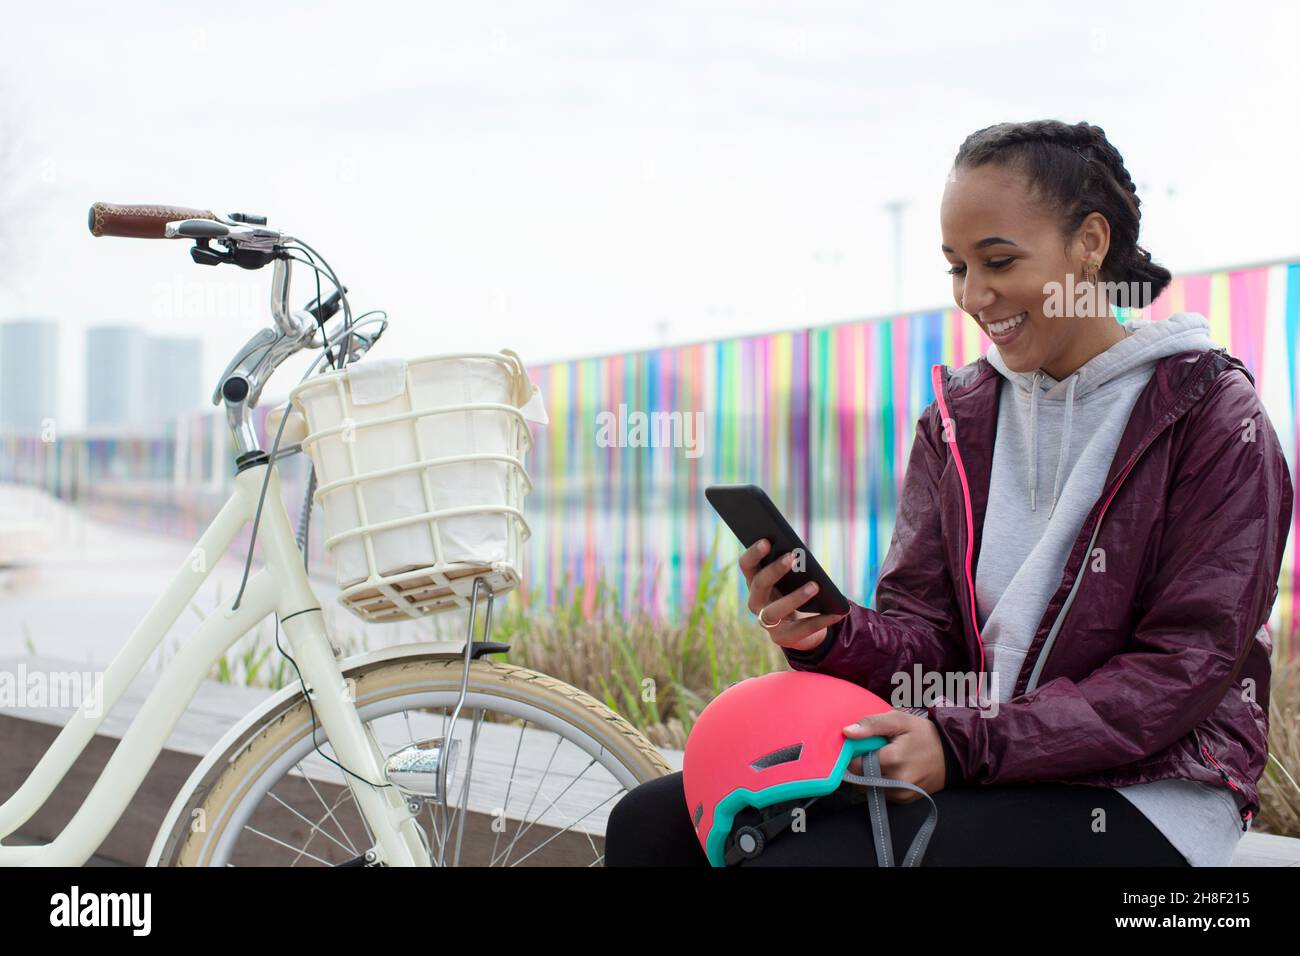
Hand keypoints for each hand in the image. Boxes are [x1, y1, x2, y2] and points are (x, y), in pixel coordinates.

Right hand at [739, 538, 847, 652]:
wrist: (796, 627)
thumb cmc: (792, 592)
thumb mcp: (789, 578)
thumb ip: (790, 566)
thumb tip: (801, 556)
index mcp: (754, 581)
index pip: (746, 565)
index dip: (753, 553)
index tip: (766, 540)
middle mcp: (755, 601)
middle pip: (760, 584)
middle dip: (775, 569)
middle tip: (793, 556)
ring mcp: (766, 622)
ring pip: (776, 610)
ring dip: (795, 597)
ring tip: (815, 585)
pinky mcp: (781, 638)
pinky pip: (801, 629)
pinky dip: (821, 620)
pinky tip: (837, 613)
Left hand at [843, 710, 945, 802]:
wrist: (952, 755)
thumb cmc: (923, 734)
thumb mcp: (899, 720)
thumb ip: (871, 724)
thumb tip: (847, 732)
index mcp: (892, 760)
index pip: (854, 764)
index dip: (852, 754)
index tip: (860, 745)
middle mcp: (895, 782)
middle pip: (858, 778)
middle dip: (859, 765)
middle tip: (873, 751)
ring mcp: (900, 794)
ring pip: (867, 788)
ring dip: (867, 775)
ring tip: (882, 760)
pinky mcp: (904, 801)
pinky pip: (879, 794)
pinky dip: (878, 783)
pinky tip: (889, 770)